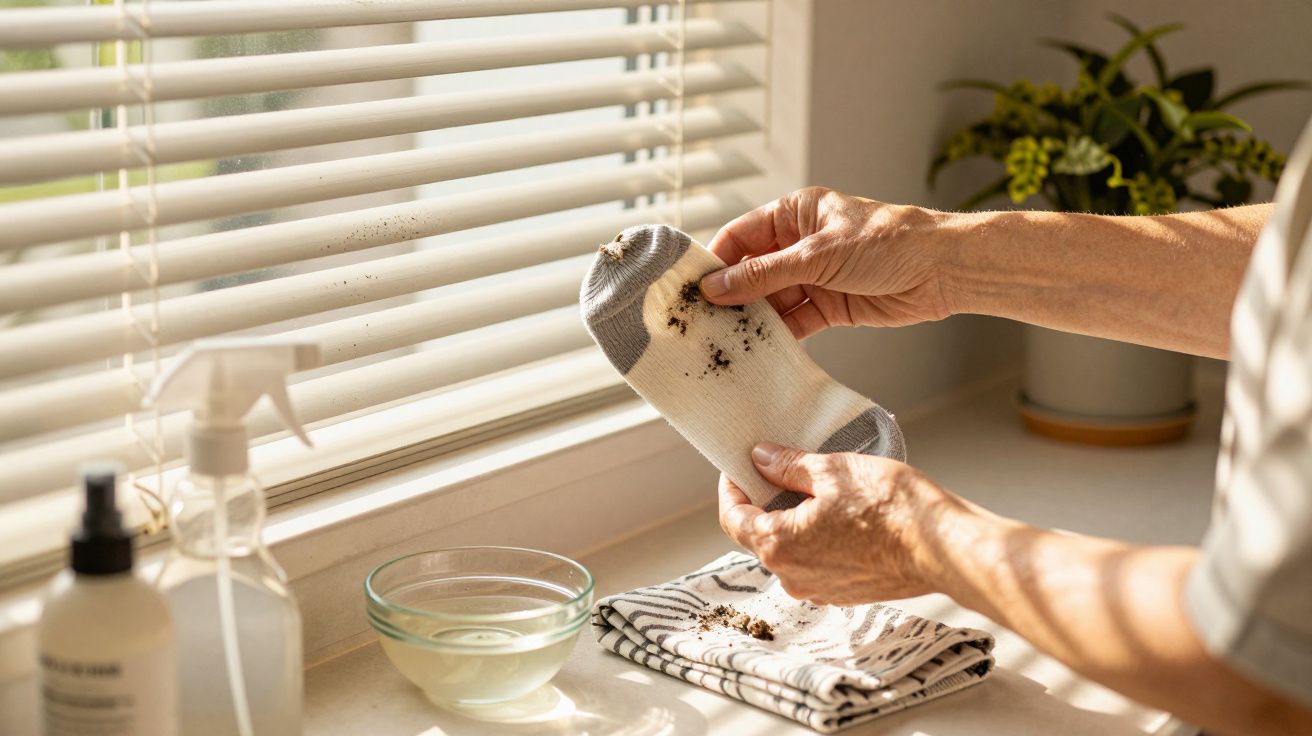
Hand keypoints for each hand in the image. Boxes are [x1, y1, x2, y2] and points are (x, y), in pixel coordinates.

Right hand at [699, 187, 951, 338]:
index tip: (690, 289)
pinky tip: (757, 351)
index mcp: (795, 214)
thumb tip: (716, 288)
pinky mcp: (828, 306)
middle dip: (729, 297)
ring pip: (770, 301)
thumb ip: (765, 274)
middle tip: (700, 322)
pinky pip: (793, 322)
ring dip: (751, 321)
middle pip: (751, 272)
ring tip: (723, 342)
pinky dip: (777, 337)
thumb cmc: (888, 243)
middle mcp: (799, 244)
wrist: (942, 271)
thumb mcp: (818, 255)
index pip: (740, 236)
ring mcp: (813, 277)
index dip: (715, 262)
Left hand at [717, 442, 977, 605]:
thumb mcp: (834, 472)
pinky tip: (839, 514)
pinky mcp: (844, 592)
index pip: (734, 518)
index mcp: (778, 545)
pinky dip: (817, 538)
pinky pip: (816, 562)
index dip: (731, 488)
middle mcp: (792, 576)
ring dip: (792, 520)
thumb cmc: (891, 508)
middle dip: (764, 501)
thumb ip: (788, 466)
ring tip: (815, 488)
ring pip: (789, 549)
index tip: (738, 466)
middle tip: (779, 468)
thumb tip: (761, 459)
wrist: (942, 549)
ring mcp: (819, 589)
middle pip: (759, 535)